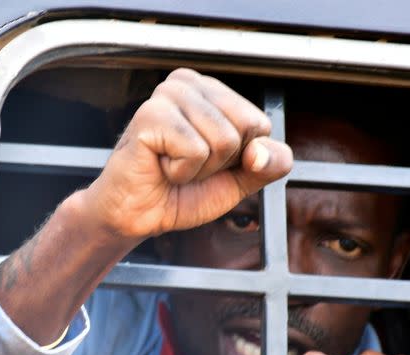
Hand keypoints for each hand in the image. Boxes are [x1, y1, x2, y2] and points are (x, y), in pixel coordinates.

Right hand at [80, 68, 292, 238]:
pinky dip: (181, 172)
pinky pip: (196, 150)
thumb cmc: (182, 192)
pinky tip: (159, 166)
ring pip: (223, 140)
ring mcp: (168, 95)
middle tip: (187, 165)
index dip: (240, 157)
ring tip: (172, 166)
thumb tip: (261, 152)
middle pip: (245, 128)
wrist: (139, 216)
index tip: (207, 162)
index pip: (259, 123)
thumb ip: (269, 164)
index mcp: (212, 91)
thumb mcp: (240, 180)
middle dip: (221, 162)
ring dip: (199, 169)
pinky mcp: (151, 114)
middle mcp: (189, 84)